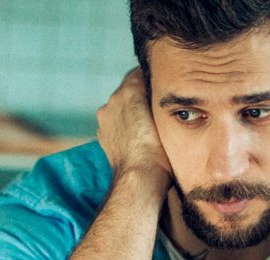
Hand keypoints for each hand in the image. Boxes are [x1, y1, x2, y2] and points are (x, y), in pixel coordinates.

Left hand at [96, 68, 171, 183]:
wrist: (141, 176)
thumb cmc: (159, 147)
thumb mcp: (165, 113)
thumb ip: (158, 94)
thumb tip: (157, 88)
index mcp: (128, 90)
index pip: (139, 73)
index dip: (152, 78)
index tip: (162, 85)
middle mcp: (113, 100)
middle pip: (128, 90)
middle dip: (140, 96)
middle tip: (158, 106)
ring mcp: (105, 119)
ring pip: (121, 108)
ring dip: (132, 112)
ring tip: (149, 124)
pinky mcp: (104, 135)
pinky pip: (116, 124)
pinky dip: (125, 127)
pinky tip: (138, 136)